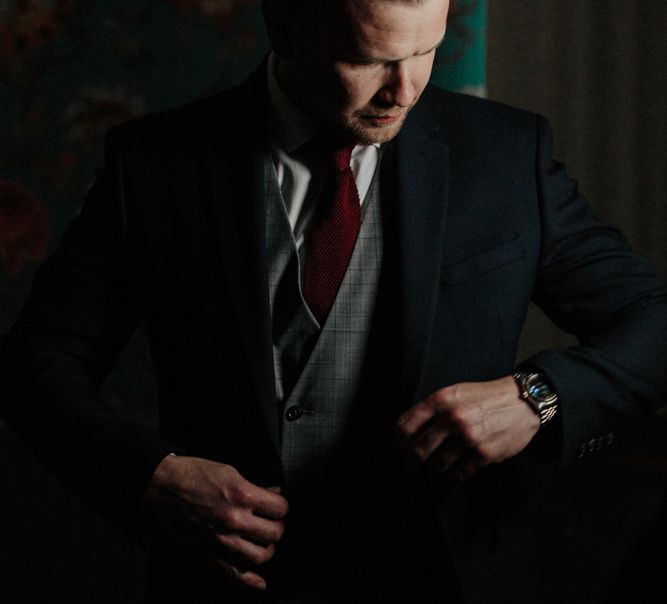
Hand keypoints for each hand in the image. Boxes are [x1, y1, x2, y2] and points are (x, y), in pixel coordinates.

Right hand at [143, 455, 288, 590]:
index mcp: (242, 495)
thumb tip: (274, 492)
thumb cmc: (193, 475)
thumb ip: (254, 485)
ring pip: (260, 556)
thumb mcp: (229, 471)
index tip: (276, 505)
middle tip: (271, 521)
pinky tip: (260, 581)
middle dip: (276, 526)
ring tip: (262, 541)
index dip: (281, 506)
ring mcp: (221, 540)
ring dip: (266, 548)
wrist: (162, 487)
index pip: (280, 508)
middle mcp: (234, 520)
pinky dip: (250, 581)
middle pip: (275, 533)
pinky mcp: (208, 554)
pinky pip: (234, 574)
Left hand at [393, 376, 539, 490]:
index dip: (397, 441)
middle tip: (408, 467)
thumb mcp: (455, 392)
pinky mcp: (483, 455)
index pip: (406, 425)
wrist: (522, 402)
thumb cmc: (485, 397)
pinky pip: (457, 476)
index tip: (397, 449)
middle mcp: (452, 419)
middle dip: (409, 462)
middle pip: (417, 449)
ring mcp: (468, 438)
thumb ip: (433, 407)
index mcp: (440, 400)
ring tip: (425, 476)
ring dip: (427, 475)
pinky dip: (446, 485)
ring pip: (436, 465)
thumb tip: (410, 429)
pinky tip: (442, 487)